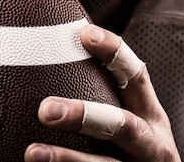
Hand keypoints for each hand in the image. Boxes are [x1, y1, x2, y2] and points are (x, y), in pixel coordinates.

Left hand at [26, 25, 180, 161]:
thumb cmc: (133, 152)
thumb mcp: (132, 124)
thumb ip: (105, 97)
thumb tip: (55, 51)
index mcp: (150, 117)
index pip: (136, 76)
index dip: (115, 52)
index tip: (85, 33)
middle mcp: (151, 145)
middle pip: (123, 126)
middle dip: (85, 115)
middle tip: (46, 109)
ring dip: (67, 158)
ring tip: (32, 153)